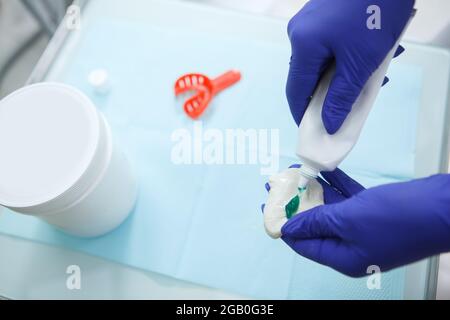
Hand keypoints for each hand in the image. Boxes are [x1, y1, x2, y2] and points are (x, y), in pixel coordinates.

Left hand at [281, 171, 449, 276]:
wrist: (443, 209)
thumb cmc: (395, 219)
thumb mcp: (347, 220)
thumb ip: (315, 222)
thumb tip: (288, 228)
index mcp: (341, 257)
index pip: (303, 243)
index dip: (284, 225)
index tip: (267, 207)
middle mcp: (350, 246)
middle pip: (314, 225)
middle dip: (295, 204)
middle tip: (277, 186)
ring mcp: (363, 229)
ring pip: (331, 210)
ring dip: (314, 191)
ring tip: (294, 174)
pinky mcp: (374, 213)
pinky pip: (348, 199)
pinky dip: (336, 186)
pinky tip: (322, 172)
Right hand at [286, 0, 414, 132]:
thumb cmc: (376, 11)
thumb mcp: (361, 63)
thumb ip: (341, 97)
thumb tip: (328, 124)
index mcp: (303, 45)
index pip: (296, 90)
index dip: (302, 114)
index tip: (312, 130)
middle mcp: (299, 32)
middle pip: (305, 76)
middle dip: (323, 95)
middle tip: (342, 109)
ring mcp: (308, 22)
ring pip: (316, 61)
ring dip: (334, 77)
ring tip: (358, 84)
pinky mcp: (319, 15)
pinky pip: (323, 46)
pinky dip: (337, 60)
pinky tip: (357, 62)